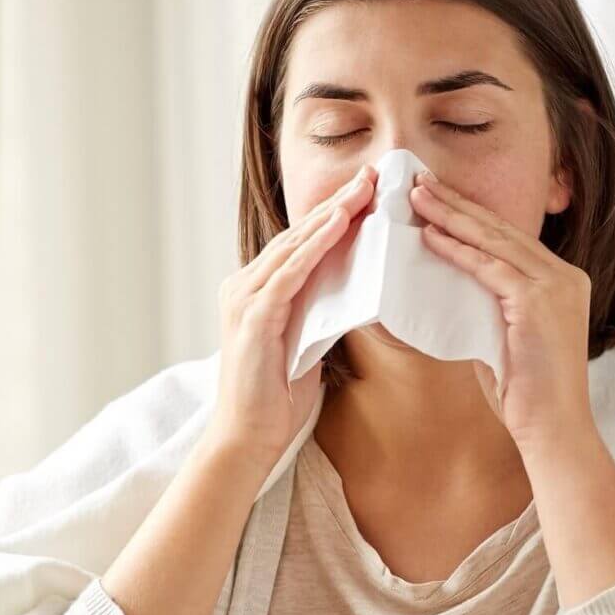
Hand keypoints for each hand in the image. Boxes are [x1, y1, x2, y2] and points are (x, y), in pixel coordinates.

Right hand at [202, 163, 375, 472]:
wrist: (248, 438)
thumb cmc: (277, 398)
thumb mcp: (305, 343)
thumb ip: (318, 312)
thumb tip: (354, 290)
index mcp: (254, 292)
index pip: (299, 246)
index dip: (332, 218)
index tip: (366, 193)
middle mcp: (244, 288)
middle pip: (297, 237)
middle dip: (336, 205)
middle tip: (371, 176)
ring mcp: (244, 301)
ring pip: (294, 247)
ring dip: (331, 216)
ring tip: (363, 190)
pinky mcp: (253, 318)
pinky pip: (290, 273)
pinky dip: (315, 247)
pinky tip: (339, 225)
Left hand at [411, 170, 614, 604]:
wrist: (553, 430)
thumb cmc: (526, 394)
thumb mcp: (504, 337)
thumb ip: (486, 307)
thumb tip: (447, 288)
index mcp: (560, 281)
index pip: (506, 238)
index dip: (468, 215)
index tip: (434, 196)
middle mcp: (564, 276)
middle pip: (499, 229)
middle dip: (455, 203)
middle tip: (417, 180)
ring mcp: (555, 286)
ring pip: (493, 241)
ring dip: (450, 216)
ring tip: (415, 196)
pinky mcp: (539, 303)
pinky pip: (490, 267)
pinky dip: (458, 250)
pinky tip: (430, 237)